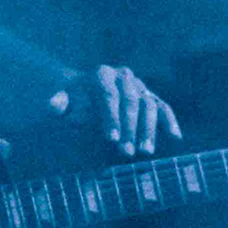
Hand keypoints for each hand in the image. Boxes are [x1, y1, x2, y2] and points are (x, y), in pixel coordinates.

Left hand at [58, 66, 182, 156]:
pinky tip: (175, 137)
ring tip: (145, 152)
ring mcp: (139, 85)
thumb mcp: (63, 101)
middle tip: (126, 152)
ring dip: (149, 129)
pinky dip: (169, 121)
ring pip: (149, 105)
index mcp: (101, 74)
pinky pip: (163, 107)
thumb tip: (52, 105)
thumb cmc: (72, 100)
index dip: (111, 117)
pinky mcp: (150, 96)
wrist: (84, 90)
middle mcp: (124, 76)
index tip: (111, 139)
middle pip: (131, 101)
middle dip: (129, 128)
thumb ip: (59, 103)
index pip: (108, 95)